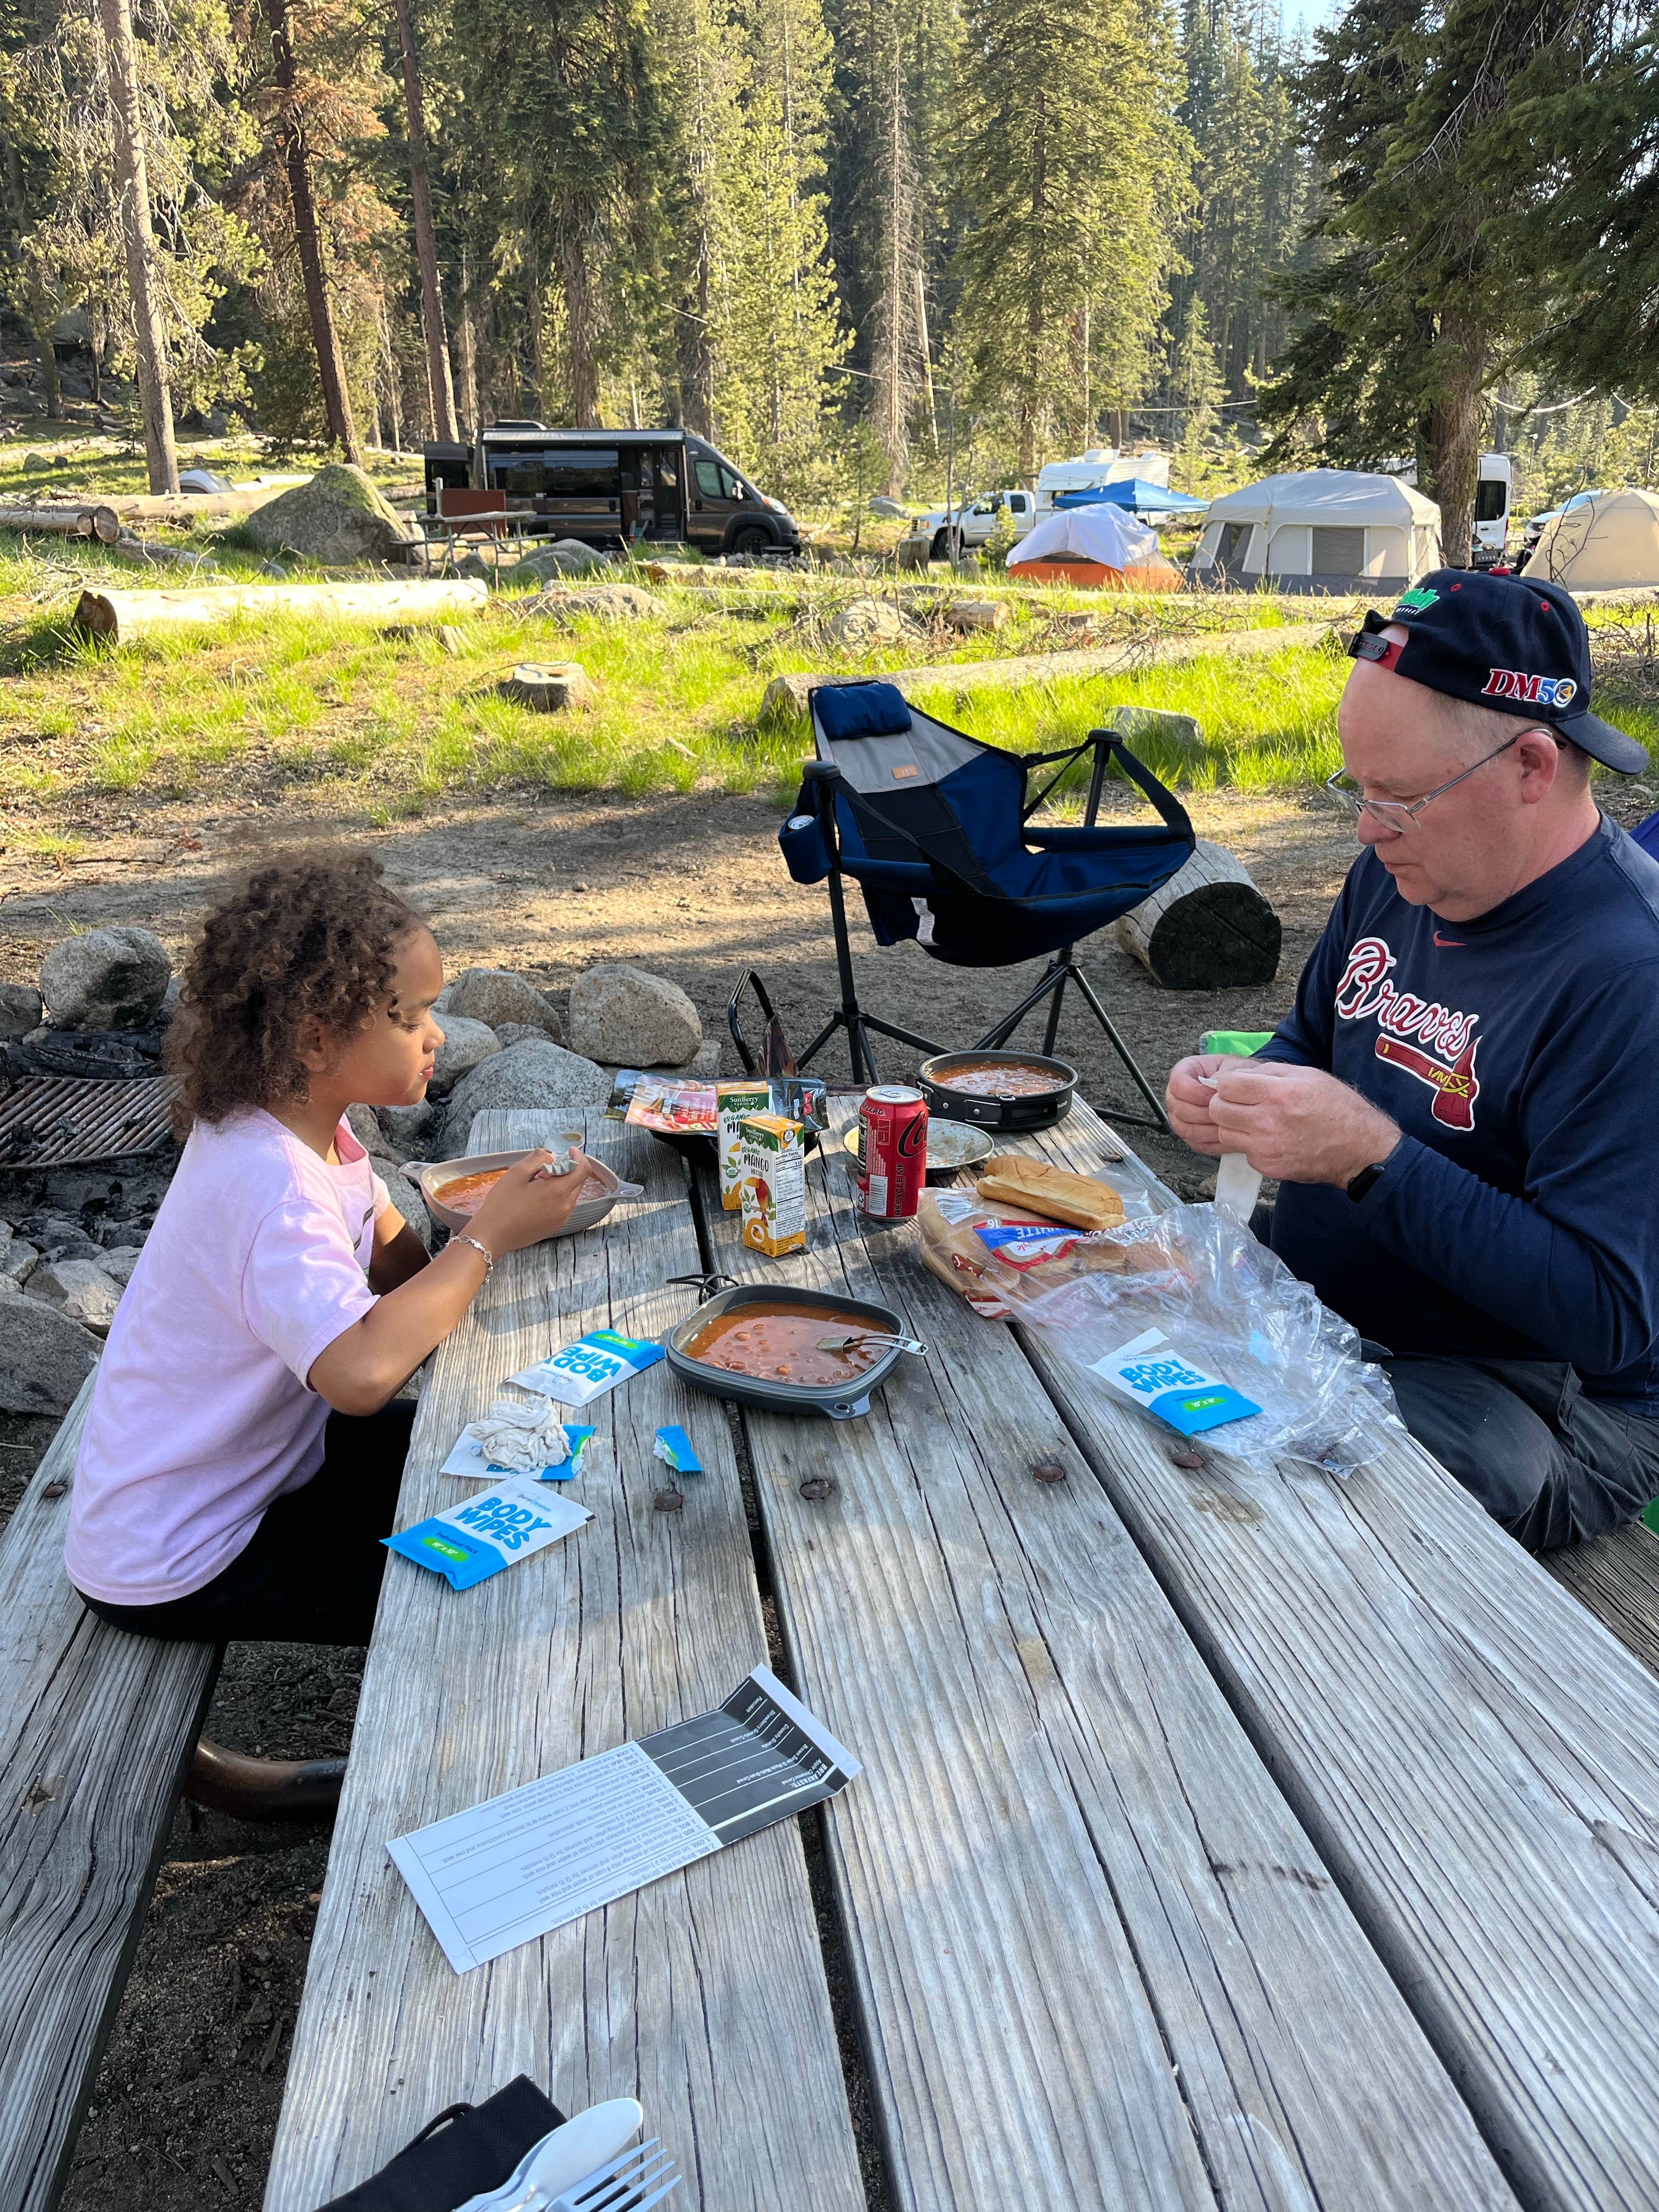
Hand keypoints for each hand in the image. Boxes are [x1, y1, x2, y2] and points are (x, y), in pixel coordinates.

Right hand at [471, 1148, 598, 1254]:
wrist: (492, 1236)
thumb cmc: (502, 1204)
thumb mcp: (517, 1173)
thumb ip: (537, 1158)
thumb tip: (551, 1155)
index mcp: (558, 1191)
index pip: (583, 1170)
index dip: (579, 1157)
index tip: (569, 1150)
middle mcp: (565, 1206)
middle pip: (578, 1182)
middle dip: (568, 1169)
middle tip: (547, 1165)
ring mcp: (562, 1218)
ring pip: (571, 1194)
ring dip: (562, 1182)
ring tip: (539, 1180)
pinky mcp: (555, 1226)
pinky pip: (564, 1206)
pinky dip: (558, 1195)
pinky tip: (538, 1195)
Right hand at [1165, 1053, 1228, 1156]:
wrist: (1242, 1089)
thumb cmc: (1234, 1075)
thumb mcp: (1232, 1067)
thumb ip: (1223, 1075)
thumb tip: (1216, 1089)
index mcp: (1182, 1074)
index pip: (1178, 1085)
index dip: (1196, 1092)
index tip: (1216, 1094)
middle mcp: (1175, 1098)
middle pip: (1180, 1110)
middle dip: (1205, 1112)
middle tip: (1226, 1111)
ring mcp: (1180, 1119)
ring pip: (1187, 1130)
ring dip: (1210, 1128)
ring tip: (1230, 1122)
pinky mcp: (1191, 1136)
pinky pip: (1198, 1144)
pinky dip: (1214, 1141)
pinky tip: (1229, 1133)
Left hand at [1206, 1061, 1399, 1186]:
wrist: (1359, 1149)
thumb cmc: (1337, 1107)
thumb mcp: (1308, 1075)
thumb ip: (1269, 1072)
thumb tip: (1238, 1076)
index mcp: (1277, 1094)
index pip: (1225, 1086)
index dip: (1228, 1084)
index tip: (1237, 1086)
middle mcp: (1267, 1122)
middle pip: (1218, 1110)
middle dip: (1223, 1104)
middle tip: (1240, 1104)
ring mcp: (1266, 1148)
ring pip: (1224, 1133)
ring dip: (1233, 1126)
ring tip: (1254, 1121)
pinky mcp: (1268, 1167)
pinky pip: (1244, 1152)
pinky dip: (1250, 1145)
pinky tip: (1270, 1139)